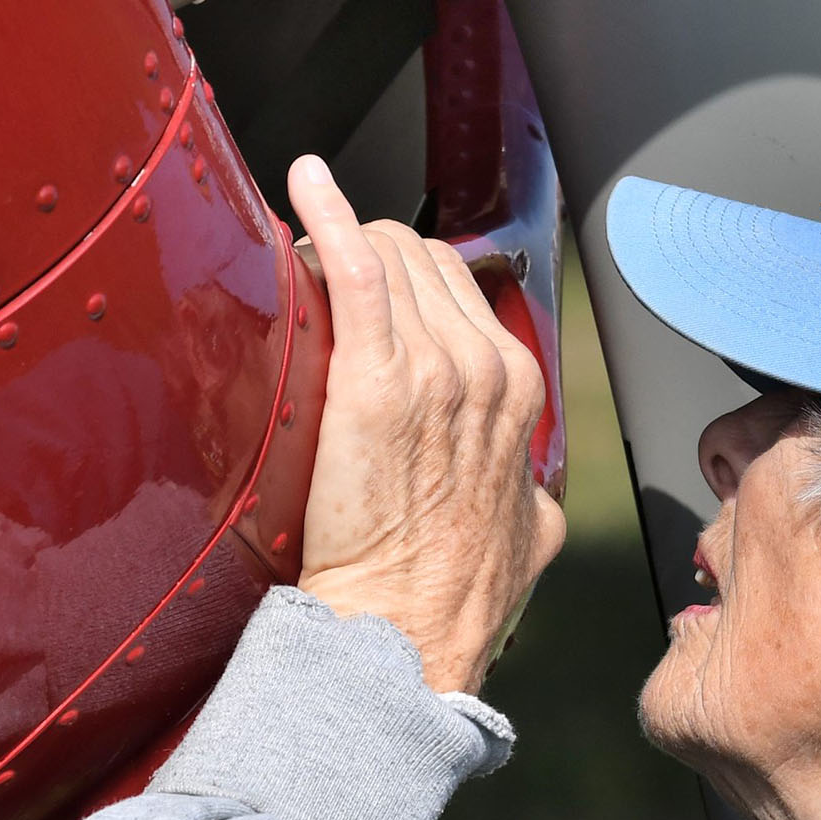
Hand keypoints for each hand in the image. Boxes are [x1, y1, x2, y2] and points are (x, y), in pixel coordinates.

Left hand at [288, 154, 564, 695]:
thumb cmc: (454, 598)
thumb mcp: (529, 534)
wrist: (405, 636)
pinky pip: (354, 265)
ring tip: (290, 262)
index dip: (398, 277)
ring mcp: (434, 369)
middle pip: (417, 259)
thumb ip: (530, 497)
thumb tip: (529, 501)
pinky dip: (328, 212)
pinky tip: (302, 183)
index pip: (456, 285)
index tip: (357, 285)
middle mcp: (484, 367)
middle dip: (362, 253)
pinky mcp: (375, 379)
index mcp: (518, 390)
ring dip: (332, 244)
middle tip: (311, 277)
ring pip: (384, 254)